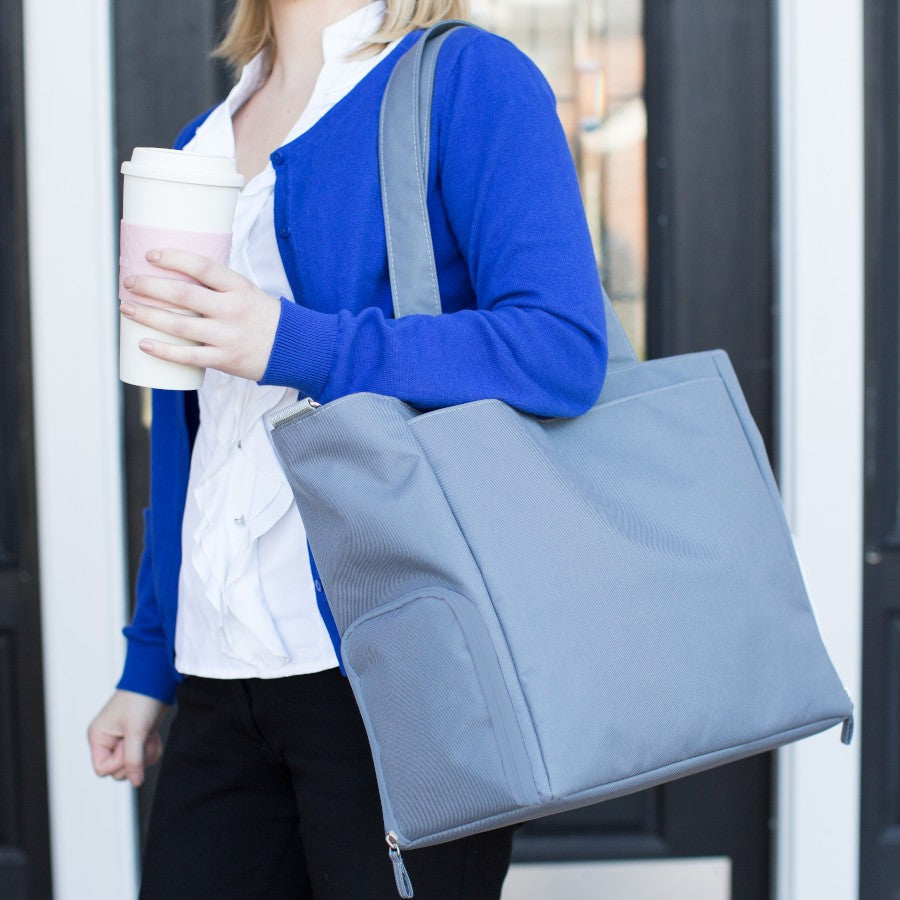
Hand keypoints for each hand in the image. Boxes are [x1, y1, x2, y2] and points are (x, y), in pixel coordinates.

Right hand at [88, 690, 166, 787]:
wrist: (157, 681)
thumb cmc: (142, 699)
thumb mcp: (137, 730)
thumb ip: (134, 758)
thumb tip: (136, 782)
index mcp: (98, 737)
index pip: (102, 770)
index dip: (119, 763)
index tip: (130, 745)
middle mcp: (107, 741)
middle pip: (119, 771)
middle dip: (136, 757)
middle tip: (142, 736)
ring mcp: (122, 742)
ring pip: (134, 766)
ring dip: (146, 753)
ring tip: (149, 733)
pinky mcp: (136, 740)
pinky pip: (143, 758)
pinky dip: (152, 748)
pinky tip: (153, 734)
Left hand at [120, 248, 281, 380]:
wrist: (293, 349)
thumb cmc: (264, 317)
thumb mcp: (247, 292)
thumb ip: (217, 286)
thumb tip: (176, 275)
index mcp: (238, 288)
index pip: (202, 267)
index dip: (173, 258)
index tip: (150, 255)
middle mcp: (231, 310)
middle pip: (183, 295)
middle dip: (150, 286)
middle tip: (129, 282)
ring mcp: (227, 336)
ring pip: (179, 326)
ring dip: (148, 315)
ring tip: (127, 308)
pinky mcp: (224, 359)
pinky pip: (188, 356)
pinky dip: (163, 351)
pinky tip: (144, 344)